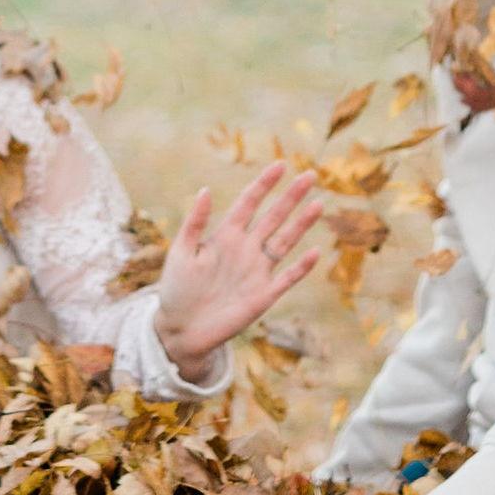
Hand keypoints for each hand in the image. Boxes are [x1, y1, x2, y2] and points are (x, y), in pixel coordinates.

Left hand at [152, 159, 332, 376]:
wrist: (181, 329)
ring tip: (318, 205)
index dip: (264, 184)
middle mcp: (245, 249)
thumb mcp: (181, 251)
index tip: (281, 165)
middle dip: (291, 197)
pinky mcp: (263, 295)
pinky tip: (315, 252)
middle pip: (273, 217)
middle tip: (310, 176)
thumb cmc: (176, 289)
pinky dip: (301, 267)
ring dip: (301, 225)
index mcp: (225, 235)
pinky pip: (287, 278)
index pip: (249, 203)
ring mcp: (256, 271)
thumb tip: (206, 189)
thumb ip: (195, 222)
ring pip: (285, 242)